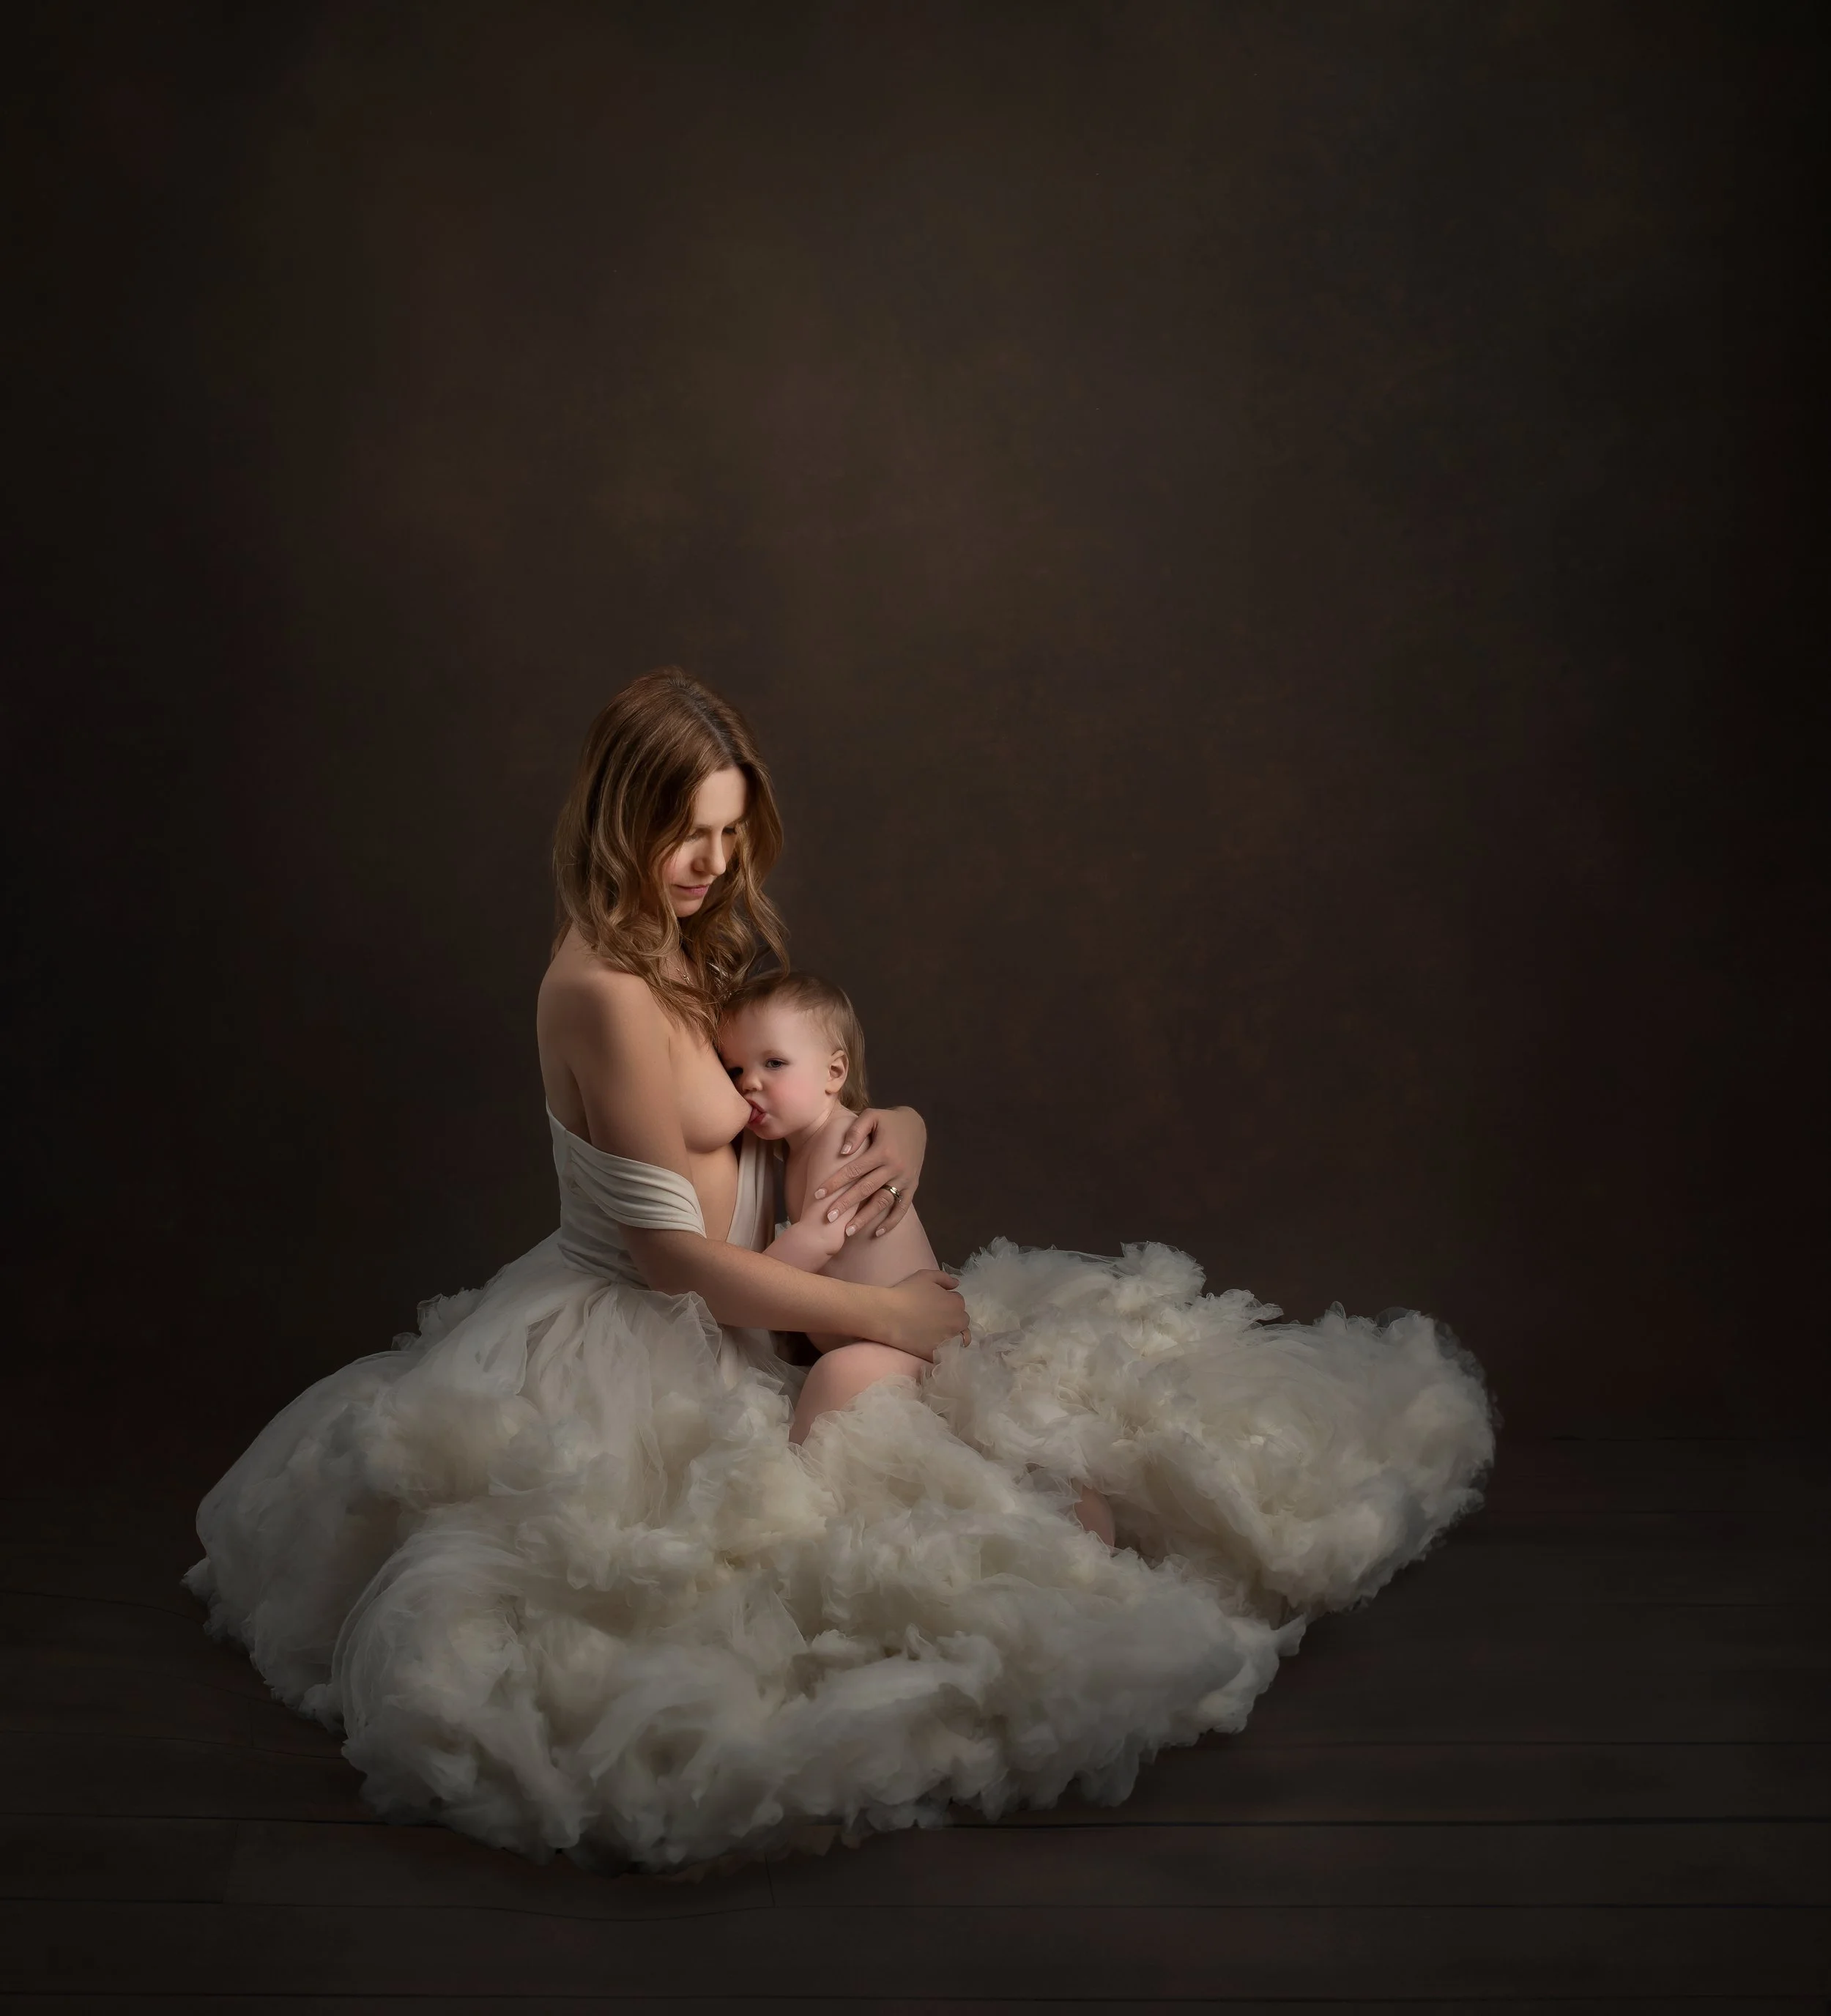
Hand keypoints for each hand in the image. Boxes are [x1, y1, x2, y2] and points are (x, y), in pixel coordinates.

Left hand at [809, 1105, 927, 1238]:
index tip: (817, 1194)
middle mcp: (894, 1167)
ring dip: (865, 1218)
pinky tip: (877, 1233)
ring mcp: (905, 1178)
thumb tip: (843, 1152)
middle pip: (865, 1189)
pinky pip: (902, 1207)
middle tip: (827, 1217)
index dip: (835, 1182)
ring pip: (882, 1202)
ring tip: (847, 1232)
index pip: (853, 1170)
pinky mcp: (912, 1185)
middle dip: (845, 1204)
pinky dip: (891, 1221)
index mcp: (882, 1150)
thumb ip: (856, 1131)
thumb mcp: (871, 1116)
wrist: (916, 1124)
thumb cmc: (887, 1120)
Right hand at [877, 1269, 967, 1358]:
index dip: (948, 1303)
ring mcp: (948, 1339)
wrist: (887, 1314)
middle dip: (953, 1320)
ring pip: (959, 1339)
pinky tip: (934, 1347)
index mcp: (956, 1303)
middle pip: (962, 1322)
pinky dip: (944, 1351)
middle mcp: (957, 1322)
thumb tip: (956, 1284)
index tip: (936, 1306)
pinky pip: (947, 1354)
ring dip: (953, 1336)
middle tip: (936, 1320)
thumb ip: (945, 1278)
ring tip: (938, 1335)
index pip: (959, 1303)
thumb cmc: (906, 1293)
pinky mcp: (937, 1353)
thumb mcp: (925, 1276)